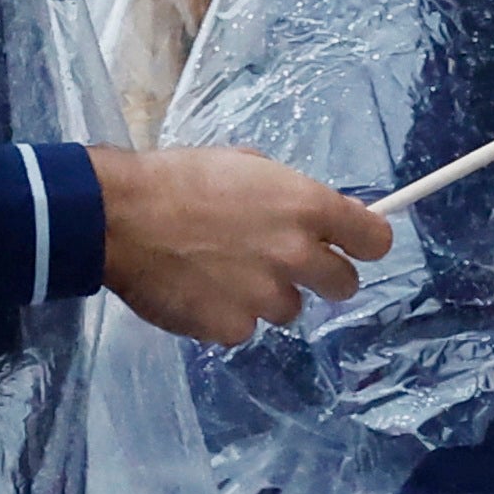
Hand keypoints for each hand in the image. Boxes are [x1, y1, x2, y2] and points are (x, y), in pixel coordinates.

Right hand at [87, 145, 391, 347]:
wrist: (118, 218)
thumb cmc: (177, 178)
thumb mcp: (243, 165)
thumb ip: (285, 193)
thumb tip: (303, 213)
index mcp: (306, 207)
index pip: (375, 239)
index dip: (364, 242)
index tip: (351, 244)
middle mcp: (297, 256)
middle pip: (344, 284)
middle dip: (319, 276)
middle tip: (280, 263)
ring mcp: (266, 298)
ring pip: (288, 309)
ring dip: (265, 295)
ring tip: (221, 273)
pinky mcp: (232, 329)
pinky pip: (243, 327)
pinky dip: (226, 314)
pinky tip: (196, 290)